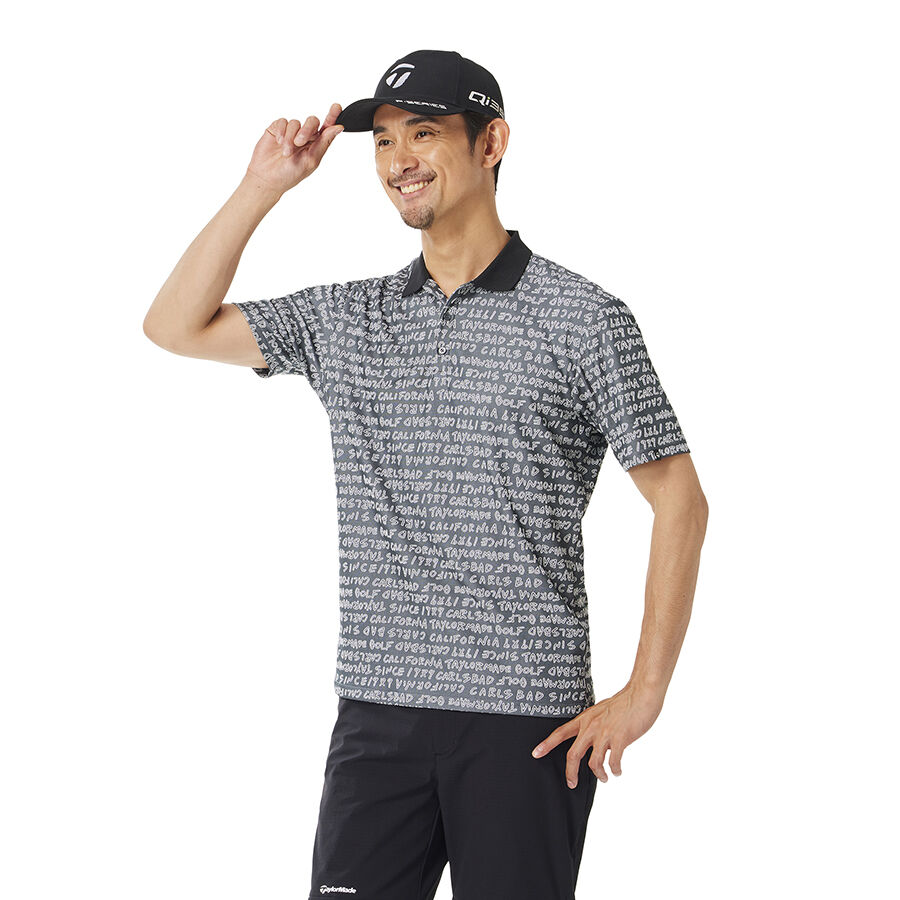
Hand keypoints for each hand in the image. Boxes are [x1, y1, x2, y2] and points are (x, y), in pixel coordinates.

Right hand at [245, 104, 343, 195]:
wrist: (267, 178)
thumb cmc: (290, 174)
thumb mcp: (311, 160)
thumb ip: (324, 142)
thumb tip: (338, 128)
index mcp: (316, 144)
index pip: (327, 127)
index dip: (332, 116)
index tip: (336, 107)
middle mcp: (305, 136)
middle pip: (312, 121)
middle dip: (307, 130)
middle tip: (299, 142)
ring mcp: (291, 131)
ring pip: (296, 123)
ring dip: (290, 138)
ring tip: (286, 152)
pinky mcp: (277, 128)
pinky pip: (283, 122)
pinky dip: (281, 132)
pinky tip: (278, 142)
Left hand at [531, 684, 663, 786]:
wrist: (641, 694)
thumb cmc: (624, 703)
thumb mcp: (601, 711)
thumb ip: (594, 724)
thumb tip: (591, 740)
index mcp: (585, 719)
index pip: (561, 733)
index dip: (547, 744)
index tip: (536, 754)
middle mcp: (591, 727)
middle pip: (573, 755)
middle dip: (570, 773)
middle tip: (572, 783)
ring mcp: (605, 733)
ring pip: (594, 763)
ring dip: (599, 775)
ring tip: (605, 777)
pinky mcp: (620, 739)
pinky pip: (613, 763)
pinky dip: (614, 771)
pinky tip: (617, 771)